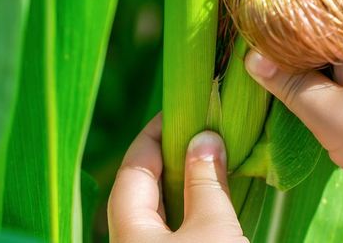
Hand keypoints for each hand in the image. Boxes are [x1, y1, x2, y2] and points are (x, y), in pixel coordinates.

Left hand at [108, 114, 248, 242]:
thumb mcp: (213, 227)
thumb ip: (206, 183)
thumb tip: (205, 139)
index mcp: (128, 231)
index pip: (133, 169)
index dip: (155, 135)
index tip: (181, 111)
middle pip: (142, 191)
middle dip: (171, 159)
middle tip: (201, 133)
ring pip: (159, 215)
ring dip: (185, 187)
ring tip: (212, 161)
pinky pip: (174, 233)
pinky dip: (191, 212)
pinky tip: (214, 201)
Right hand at [244, 50, 342, 233]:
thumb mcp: (327, 113)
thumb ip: (290, 84)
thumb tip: (252, 57)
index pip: (309, 24)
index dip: (277, 38)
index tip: (249, 51)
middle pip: (322, 51)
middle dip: (296, 70)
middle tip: (268, 85)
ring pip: (337, 79)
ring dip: (317, 95)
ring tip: (295, 106)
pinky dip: (336, 111)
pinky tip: (325, 127)